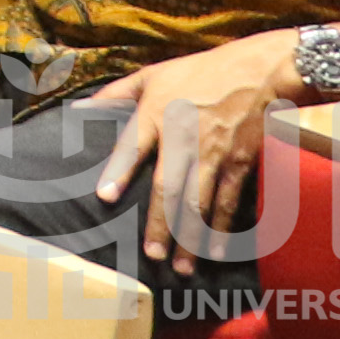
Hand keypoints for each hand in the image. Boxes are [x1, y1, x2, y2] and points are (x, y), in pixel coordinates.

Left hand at [82, 31, 304, 261]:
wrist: (259, 72)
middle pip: (170, 187)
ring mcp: (215, 154)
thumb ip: (116, 93)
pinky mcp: (240, 163)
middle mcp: (184, 137)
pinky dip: (223, 228)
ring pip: (201, 202)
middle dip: (161, 223)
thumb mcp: (153, 74)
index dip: (119, 172)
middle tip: (151, 254)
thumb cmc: (200, 72)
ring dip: (191, 237)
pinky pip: (230, 201)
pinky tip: (215, 250)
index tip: (104, 197)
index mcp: (157, 113)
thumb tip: (80, 110)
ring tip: (180, 266)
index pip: (133, 146)